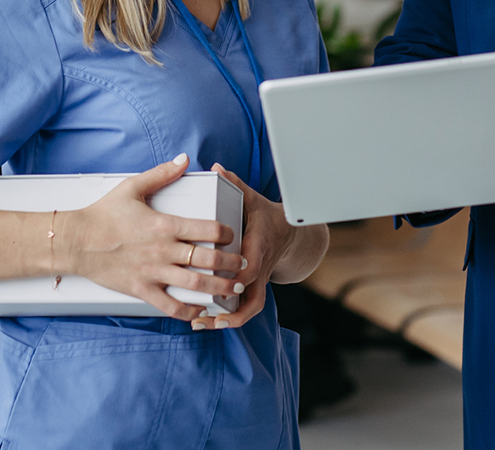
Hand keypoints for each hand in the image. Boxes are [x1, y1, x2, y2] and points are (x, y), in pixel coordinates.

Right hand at [61, 153, 242, 321]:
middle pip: (207, 260)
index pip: (207, 229)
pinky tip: (200, 311)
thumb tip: (184, 159)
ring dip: (218, 288)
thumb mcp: (133, 187)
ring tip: (234, 289)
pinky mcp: (141, 290)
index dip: (227, 232)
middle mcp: (163, 251)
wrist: (75, 241)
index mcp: (165, 225)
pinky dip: (188, 311)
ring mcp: (153, 273)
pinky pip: (169, 306)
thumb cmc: (103, 214)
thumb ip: (162, 173)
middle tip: (244, 264)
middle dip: (230, 263)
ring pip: (194, 284)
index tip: (234, 234)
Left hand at [190, 165, 296, 330]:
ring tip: (203, 324)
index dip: (243, 275)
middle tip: (207, 313)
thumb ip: (234, 185)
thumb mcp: (253, 198)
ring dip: (228, 320)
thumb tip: (216, 168)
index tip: (229, 282)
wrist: (291, 235)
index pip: (255, 265)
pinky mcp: (252, 288)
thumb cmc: (267, 217)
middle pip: (253, 297)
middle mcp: (260, 268)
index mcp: (260, 245)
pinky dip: (228, 319)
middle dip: (232, 309)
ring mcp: (257, 281)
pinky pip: (244, 309)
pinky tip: (207, 321)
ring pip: (250, 308)